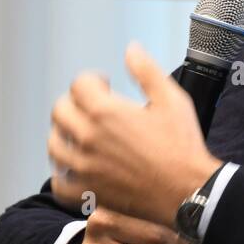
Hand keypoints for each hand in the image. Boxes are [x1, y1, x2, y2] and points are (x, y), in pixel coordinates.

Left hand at [47, 41, 222, 226]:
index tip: (104, 84)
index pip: (79, 84)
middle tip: (91, 107)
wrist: (190, 191)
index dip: (92, 80)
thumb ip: (147, 71)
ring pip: (54, 145)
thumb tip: (131, 49)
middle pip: (60, 111)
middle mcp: (87, 138)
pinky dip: (62, 175)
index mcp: (105, 112)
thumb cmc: (183, 147)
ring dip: (65, 135)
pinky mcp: (87, 193)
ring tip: (82, 136)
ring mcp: (83, 168)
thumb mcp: (172, 100)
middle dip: (74, 103)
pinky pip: (59, 183)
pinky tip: (76, 169)